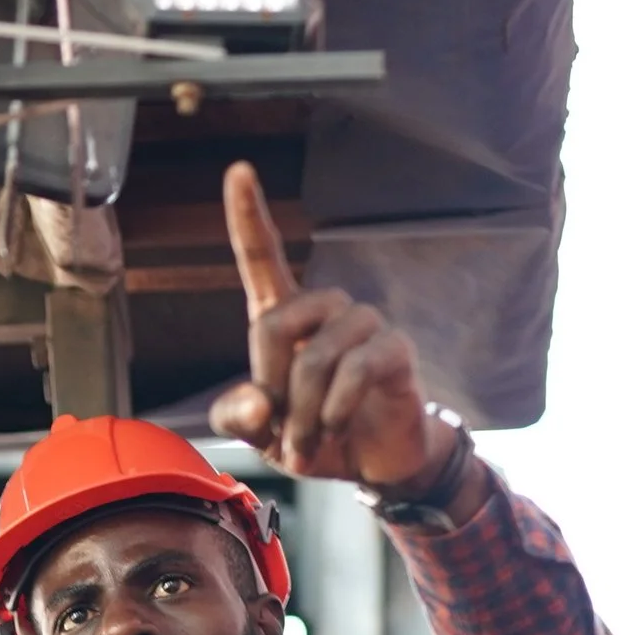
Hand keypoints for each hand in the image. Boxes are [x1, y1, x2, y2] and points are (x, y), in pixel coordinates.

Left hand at [207, 160, 446, 487]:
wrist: (372, 464)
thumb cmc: (315, 436)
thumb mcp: (260, 435)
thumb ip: (239, 417)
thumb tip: (256, 404)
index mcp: (285, 317)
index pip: (262, 257)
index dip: (249, 215)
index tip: (238, 170)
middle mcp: (325, 309)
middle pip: (276, 323)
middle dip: (272, 387)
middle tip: (282, 433)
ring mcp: (364, 324)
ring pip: (317, 355)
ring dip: (305, 412)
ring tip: (310, 441)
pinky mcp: (395, 349)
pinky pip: (356, 369)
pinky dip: (336, 409)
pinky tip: (335, 429)